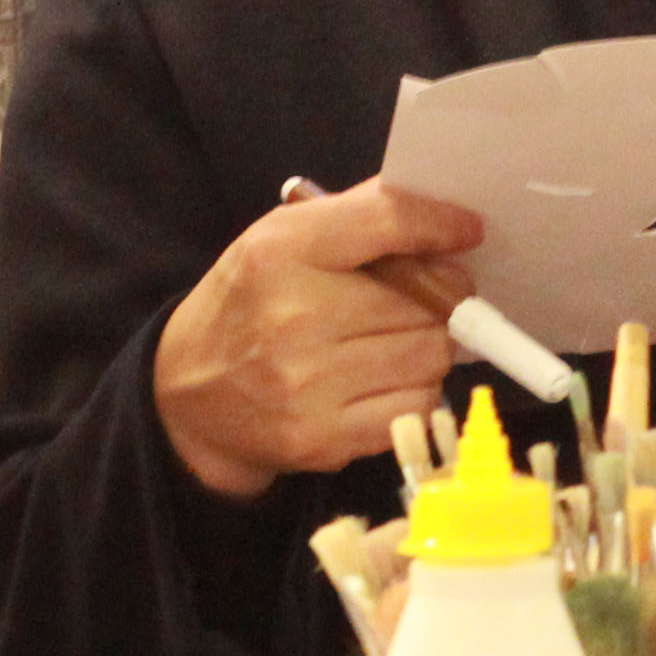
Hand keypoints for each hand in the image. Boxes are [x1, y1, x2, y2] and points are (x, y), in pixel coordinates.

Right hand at [152, 183, 477, 503]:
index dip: (439, 224)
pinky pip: (416, 408)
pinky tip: (384, 381)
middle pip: (425, 302)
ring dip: (430, 347)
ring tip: (396, 341)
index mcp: (280, 252)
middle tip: (425, 301)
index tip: (466, 231)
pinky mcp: (324, 439)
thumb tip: (448, 220)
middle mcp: (293, 317)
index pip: (387, 221)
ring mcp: (308, 385)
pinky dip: (415, 392)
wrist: (189, 395)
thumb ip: (361, 216)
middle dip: (439, 300)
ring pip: (431, 357)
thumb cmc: (251, 304)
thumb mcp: (284, 239)